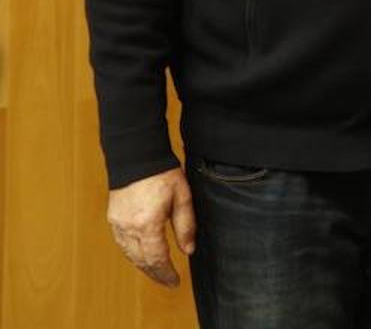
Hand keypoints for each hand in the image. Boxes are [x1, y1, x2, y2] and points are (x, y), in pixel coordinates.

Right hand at [106, 167, 195, 286]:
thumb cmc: (162, 173)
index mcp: (148, 224)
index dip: (167, 273)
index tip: (176, 281)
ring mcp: (118, 223)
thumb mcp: (182, 197)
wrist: (136, 156)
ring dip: (143, 266)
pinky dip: (132, 254)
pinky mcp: (113, 218)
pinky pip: (122, 244)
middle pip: (141, 260)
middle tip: (168, 281)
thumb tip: (189, 250)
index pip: (157, 258)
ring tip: (157, 273)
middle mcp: (129, 227)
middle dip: (155, 274)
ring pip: (129, 254)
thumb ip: (186, 226)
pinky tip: (141, 256)